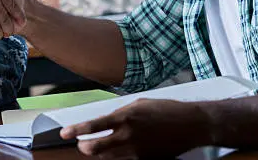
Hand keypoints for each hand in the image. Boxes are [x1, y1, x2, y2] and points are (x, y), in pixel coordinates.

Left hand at [60, 99, 207, 158]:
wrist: (192, 124)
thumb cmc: (166, 110)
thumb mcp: (138, 104)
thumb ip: (119, 114)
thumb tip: (104, 122)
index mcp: (125, 117)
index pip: (92, 126)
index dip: (75, 131)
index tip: (65, 133)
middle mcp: (128, 135)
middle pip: (95, 148)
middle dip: (83, 147)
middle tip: (80, 144)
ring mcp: (137, 151)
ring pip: (107, 157)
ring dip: (98, 153)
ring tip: (95, 147)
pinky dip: (116, 156)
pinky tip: (117, 150)